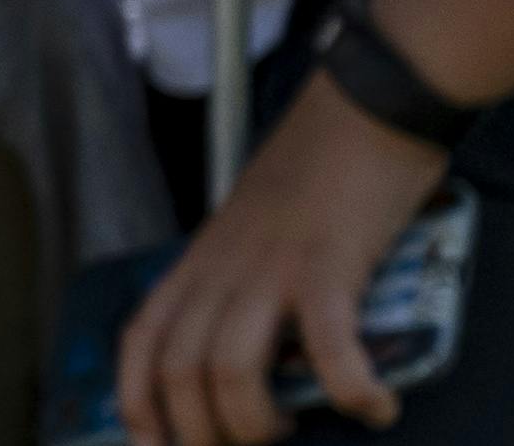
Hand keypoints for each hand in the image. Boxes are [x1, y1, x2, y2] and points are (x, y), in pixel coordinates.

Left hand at [122, 78, 450, 442]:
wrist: (365, 102)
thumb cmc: (320, 169)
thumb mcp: (258, 227)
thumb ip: (246, 280)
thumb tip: (267, 351)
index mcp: (202, 259)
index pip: (143, 339)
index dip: (138, 402)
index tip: (152, 445)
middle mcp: (222, 266)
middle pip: (179, 369)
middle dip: (198, 430)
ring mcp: (270, 266)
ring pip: (227, 369)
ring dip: (252, 421)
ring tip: (285, 433)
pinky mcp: (327, 263)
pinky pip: (328, 347)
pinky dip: (350, 389)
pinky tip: (375, 407)